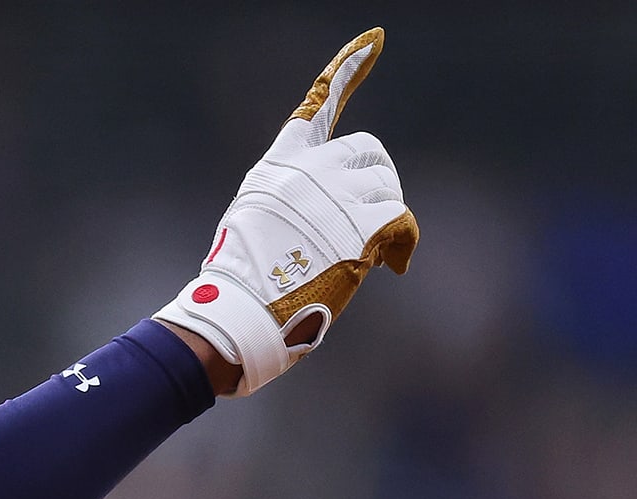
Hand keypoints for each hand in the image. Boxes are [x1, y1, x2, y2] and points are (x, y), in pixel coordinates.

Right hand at [153, 28, 419, 396]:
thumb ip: (292, 203)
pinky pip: (403, 219)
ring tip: (361, 253)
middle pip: (368, 151)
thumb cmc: (240, 286)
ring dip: (384, 218)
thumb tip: (342, 218)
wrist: (238, 314)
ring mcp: (334, 194)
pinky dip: (401, 244)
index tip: (374, 39)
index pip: (316, 107)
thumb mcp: (254, 225)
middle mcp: (305, 170)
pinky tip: (390, 265)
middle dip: (373, 183)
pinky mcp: (361, 222)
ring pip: (388, 186)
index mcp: (277, 168)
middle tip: (362, 225)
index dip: (346, 69)